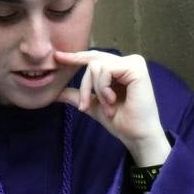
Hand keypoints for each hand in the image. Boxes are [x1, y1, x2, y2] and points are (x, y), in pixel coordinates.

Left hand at [54, 49, 170, 166]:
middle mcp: (128, 61)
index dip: (76, 57)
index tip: (57, 57)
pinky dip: (103, 88)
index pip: (94, 58)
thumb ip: (78, 96)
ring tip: (108, 107)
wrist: (137, 135)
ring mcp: (133, 62)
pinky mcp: (136, 67)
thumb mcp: (94, 106)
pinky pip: (106, 70)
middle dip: (85, 86)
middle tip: (84, 106)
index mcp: (121, 68)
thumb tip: (56, 93)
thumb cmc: (121, 122)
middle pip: (92, 62)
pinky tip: (113, 101)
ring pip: (96, 66)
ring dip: (96, 91)